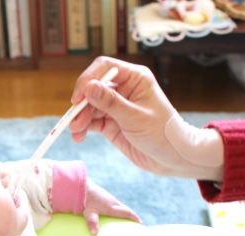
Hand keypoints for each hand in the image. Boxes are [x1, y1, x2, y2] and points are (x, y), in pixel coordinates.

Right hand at [69, 56, 223, 181]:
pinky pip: (92, 121)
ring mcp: (116, 106)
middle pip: (93, 88)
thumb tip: (88, 87)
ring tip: (76, 131)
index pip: (105, 68)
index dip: (89, 79)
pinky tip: (79, 136)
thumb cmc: (162, 133)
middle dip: (82, 103)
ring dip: (80, 118)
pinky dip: (83, 128)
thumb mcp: (135, 117)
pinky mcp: (111, 123)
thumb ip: (110, 102)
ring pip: (90, 106)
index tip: (79, 96)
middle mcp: (124, 89)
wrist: (171, 157)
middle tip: (73, 119)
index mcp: (135, 78)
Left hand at [83, 179, 140, 234]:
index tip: (140, 222)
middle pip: (125, 209)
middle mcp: (112, 201)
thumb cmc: (85, 199)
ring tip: (127, 218)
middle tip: (136, 221)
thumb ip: (92, 222)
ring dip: (124, 211)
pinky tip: (113, 211)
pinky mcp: (104, 196)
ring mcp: (108, 198)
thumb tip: (94, 233)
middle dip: (131, 215)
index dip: (134, 217)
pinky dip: (118, 209)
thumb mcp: (88, 212)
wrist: (81, 185)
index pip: (126, 212)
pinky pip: (114, 204)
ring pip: (119, 206)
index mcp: (111, 206)